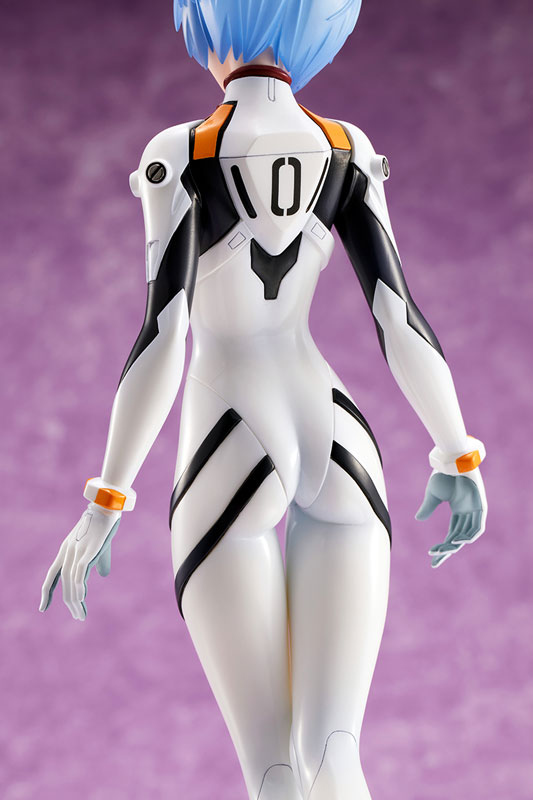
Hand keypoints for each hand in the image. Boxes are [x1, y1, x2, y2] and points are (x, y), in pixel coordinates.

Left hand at [39, 504, 120, 619]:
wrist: (106, 508)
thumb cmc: (104, 527)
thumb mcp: (99, 548)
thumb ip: (99, 563)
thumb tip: (103, 576)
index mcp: (65, 552)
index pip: (52, 576)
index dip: (47, 592)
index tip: (43, 608)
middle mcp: (66, 553)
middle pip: (63, 584)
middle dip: (69, 603)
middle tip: (78, 617)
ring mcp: (76, 552)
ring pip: (71, 582)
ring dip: (75, 601)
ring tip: (81, 614)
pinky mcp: (87, 551)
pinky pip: (79, 573)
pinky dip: (79, 588)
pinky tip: (81, 599)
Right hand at [415, 469, 486, 567]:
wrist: (451, 462)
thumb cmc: (443, 475)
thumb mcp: (432, 495)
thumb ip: (427, 508)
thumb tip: (418, 519)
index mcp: (457, 509)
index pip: (451, 534)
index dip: (442, 547)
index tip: (432, 557)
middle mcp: (467, 512)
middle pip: (458, 537)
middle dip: (447, 550)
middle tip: (435, 561)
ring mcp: (474, 510)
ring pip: (467, 535)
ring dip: (456, 544)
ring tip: (444, 550)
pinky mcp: (481, 506)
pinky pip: (478, 527)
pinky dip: (470, 536)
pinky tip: (458, 541)